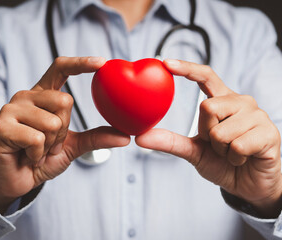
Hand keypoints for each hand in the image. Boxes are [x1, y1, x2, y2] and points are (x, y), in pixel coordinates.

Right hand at [0, 57, 129, 212]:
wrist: (18, 180)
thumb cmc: (43, 158)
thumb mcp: (74, 146)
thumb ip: (96, 138)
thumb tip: (126, 137)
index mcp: (42, 95)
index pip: (60, 68)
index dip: (80, 63)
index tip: (102, 63)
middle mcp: (25, 96)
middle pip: (64, 101)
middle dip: (64, 130)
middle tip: (50, 144)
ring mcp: (10, 109)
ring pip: (52, 122)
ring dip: (50, 145)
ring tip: (37, 151)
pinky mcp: (0, 127)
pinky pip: (36, 138)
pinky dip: (38, 155)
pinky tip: (28, 157)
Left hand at [135, 59, 281, 217]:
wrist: (248, 185)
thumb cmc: (222, 163)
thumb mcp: (193, 151)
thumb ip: (170, 142)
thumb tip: (140, 138)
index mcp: (223, 100)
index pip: (206, 76)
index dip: (187, 68)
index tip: (165, 62)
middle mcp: (241, 102)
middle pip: (207, 107)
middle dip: (207, 134)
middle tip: (218, 144)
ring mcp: (258, 115)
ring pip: (221, 130)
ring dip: (221, 150)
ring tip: (232, 152)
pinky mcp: (270, 132)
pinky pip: (238, 145)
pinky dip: (234, 159)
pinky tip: (244, 159)